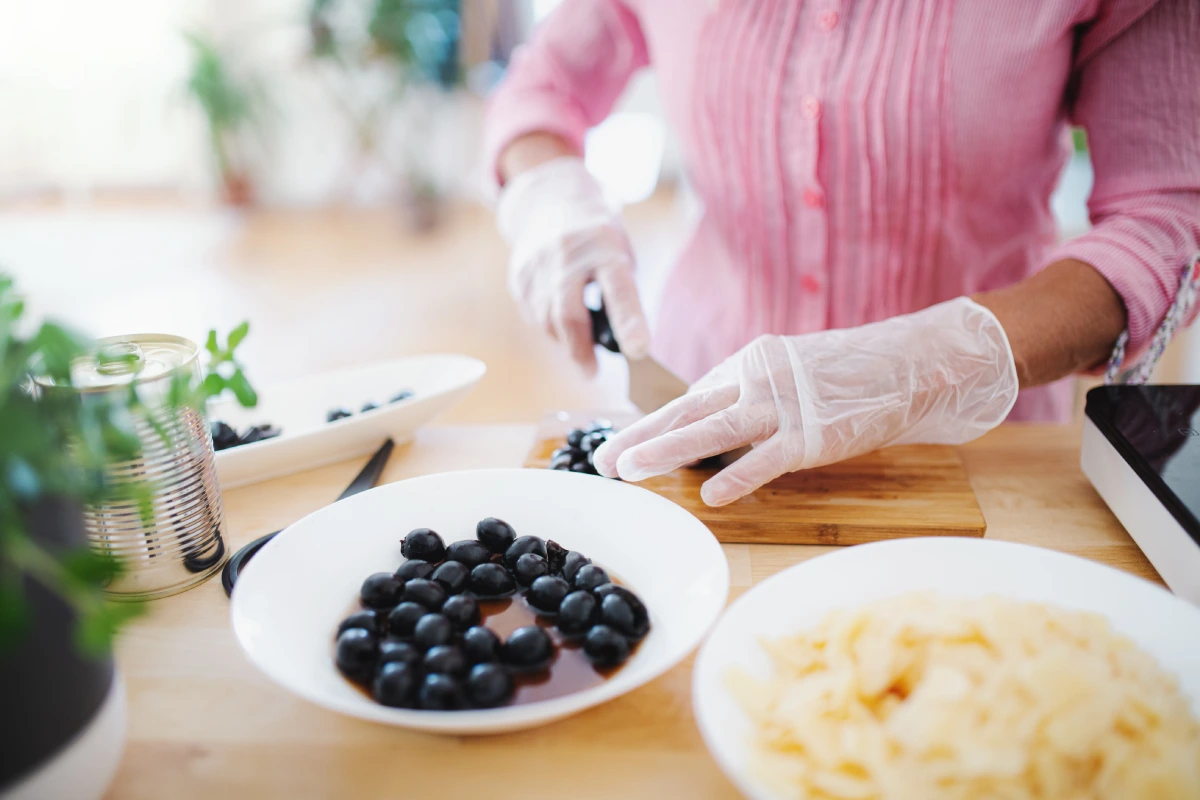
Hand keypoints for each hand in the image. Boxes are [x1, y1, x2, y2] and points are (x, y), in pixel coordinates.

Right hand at [496, 157, 649, 375]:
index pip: (620, 290)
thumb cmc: (599, 239)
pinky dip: (550, 327)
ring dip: (566, 341)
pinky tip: (558, 318)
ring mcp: (538, 265)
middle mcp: (568, 255)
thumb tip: (622, 346)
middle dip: (580, 350)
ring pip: (548, 321)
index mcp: (605, 248)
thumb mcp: (621, 255)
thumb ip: (621, 295)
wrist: (553, 202)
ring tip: (580, 344)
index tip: (638, 351)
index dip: (629, 322)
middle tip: (592, 372)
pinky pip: (534, 316)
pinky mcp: (520, 277)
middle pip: (569, 313)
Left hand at [592, 298, 1017, 505]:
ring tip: (630, 469)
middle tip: (602, 460)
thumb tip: (711, 429)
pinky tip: (710, 496)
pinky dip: (738, 477)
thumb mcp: (790, 373)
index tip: (618, 443)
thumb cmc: (851, 374)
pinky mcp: (813, 434)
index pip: (690, 397)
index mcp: (748, 363)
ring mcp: (784, 405)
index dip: (651, 422)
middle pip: (686, 409)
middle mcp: (757, 377)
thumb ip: (750, 396)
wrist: (911, 362)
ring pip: (713, 430)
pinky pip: (768, 459)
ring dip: (668, 450)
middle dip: (640, 434)